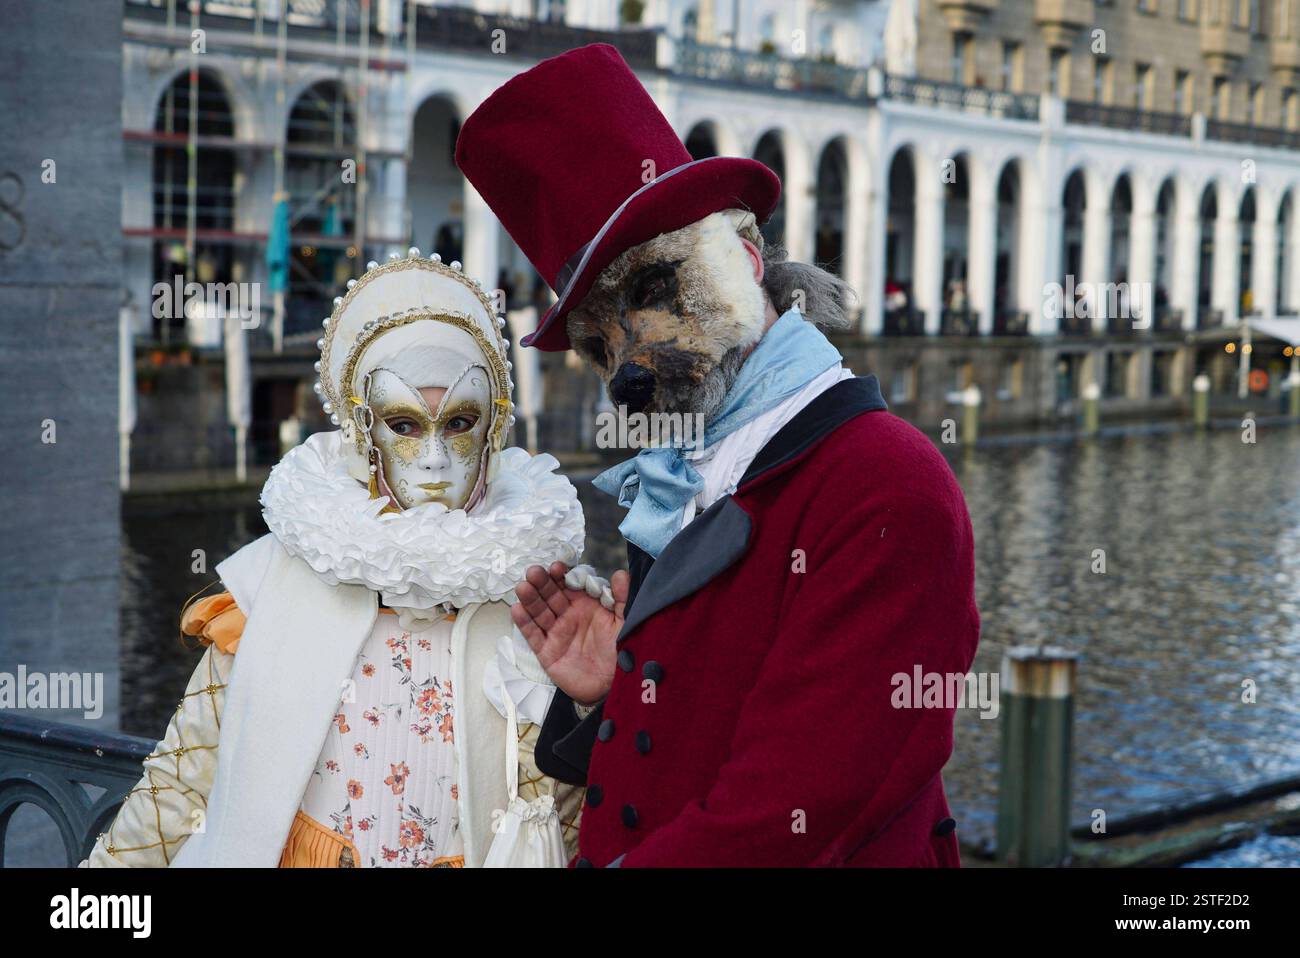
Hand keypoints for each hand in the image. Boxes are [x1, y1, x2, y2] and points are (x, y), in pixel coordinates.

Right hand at [511, 562, 628, 706]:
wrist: (616, 685)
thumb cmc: (622, 651)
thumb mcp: (625, 622)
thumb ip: (622, 598)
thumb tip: (621, 573)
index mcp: (586, 605)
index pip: (570, 585)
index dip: (562, 575)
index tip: (557, 567)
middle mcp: (568, 616)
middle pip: (551, 595)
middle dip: (542, 583)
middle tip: (533, 572)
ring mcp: (556, 633)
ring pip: (539, 612)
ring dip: (530, 599)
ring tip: (523, 587)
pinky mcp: (547, 652)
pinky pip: (533, 636)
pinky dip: (524, 623)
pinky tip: (517, 609)